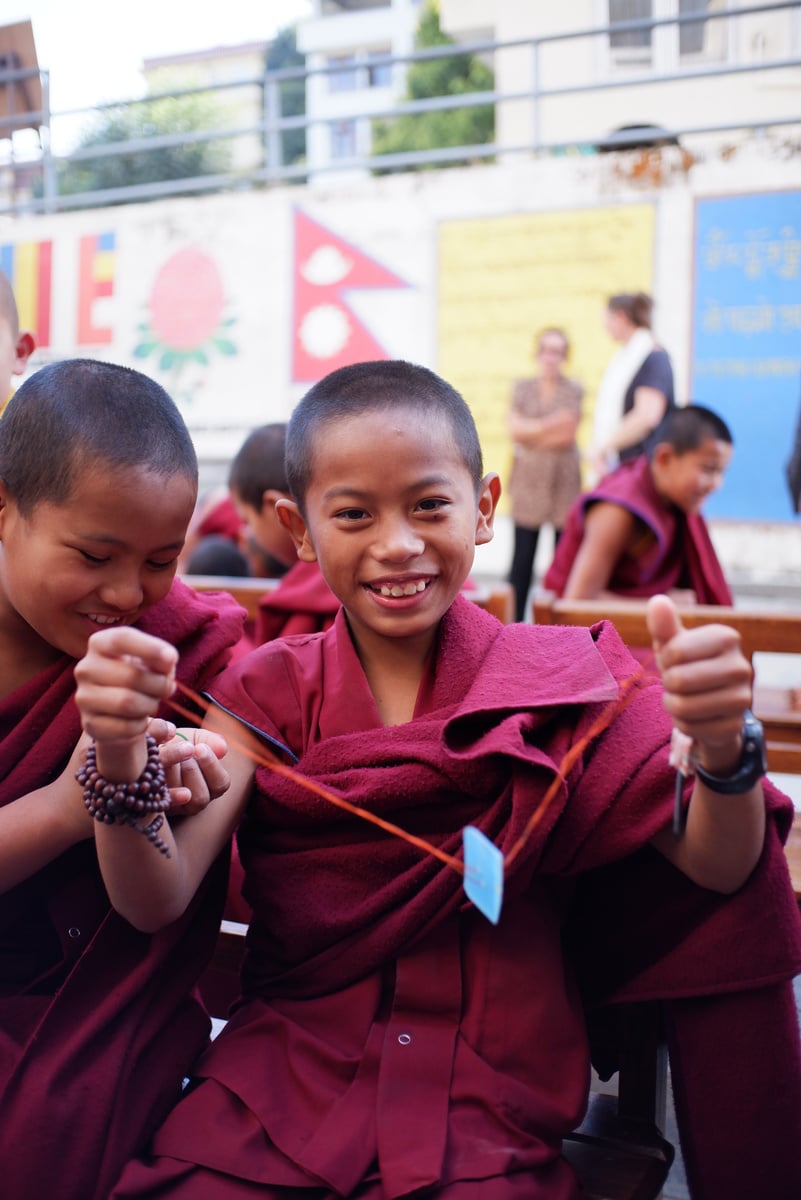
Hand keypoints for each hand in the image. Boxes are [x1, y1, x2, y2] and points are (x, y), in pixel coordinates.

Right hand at [74, 627, 177, 780]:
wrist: (118, 709)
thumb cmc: (139, 675)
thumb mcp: (151, 661)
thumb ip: (162, 657)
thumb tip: (169, 659)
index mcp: (100, 644)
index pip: (122, 639)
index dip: (150, 648)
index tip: (171, 658)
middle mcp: (85, 668)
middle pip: (131, 676)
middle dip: (159, 685)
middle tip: (168, 688)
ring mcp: (84, 697)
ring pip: (127, 703)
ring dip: (150, 705)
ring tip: (153, 703)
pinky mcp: (89, 723)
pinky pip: (125, 727)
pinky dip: (141, 725)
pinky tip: (140, 719)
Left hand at [156, 725, 230, 815]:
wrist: (150, 750)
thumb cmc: (177, 745)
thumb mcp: (195, 738)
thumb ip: (210, 741)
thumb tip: (222, 749)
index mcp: (211, 784)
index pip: (220, 783)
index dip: (211, 765)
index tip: (199, 747)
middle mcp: (196, 800)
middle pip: (201, 796)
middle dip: (192, 770)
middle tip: (182, 752)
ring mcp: (177, 807)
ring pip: (183, 799)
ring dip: (176, 775)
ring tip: (167, 756)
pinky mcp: (158, 807)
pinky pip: (164, 803)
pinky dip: (165, 791)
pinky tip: (160, 775)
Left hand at [647, 594, 752, 773]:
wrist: (710, 705)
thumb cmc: (687, 664)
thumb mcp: (673, 643)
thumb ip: (664, 625)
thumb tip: (657, 601)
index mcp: (727, 637)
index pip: (675, 650)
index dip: (665, 659)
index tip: (674, 660)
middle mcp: (741, 667)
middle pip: (678, 679)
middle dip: (668, 683)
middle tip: (677, 682)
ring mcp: (743, 699)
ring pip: (683, 706)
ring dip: (672, 705)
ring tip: (683, 698)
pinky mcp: (734, 727)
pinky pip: (690, 727)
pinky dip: (682, 723)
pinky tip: (694, 716)